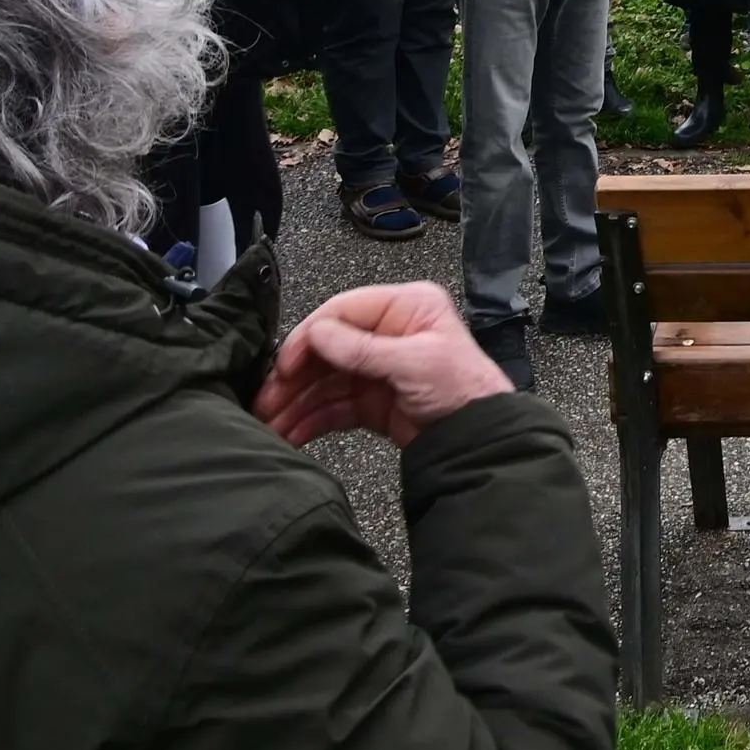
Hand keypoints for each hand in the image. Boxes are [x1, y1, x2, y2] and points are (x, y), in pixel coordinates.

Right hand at [252, 281, 513, 449]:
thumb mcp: (414, 363)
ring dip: (295, 403)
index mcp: (406, 308)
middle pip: (327, 349)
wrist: (482, 441)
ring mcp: (380, 368)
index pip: (342, 312)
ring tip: (270, 425)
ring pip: (325, 381)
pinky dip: (310, 420)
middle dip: (294, 377)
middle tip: (266, 402)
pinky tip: (291, 434)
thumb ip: (362, 349)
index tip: (284, 365)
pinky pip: (334, 406)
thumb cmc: (465, 390)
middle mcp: (389, 333)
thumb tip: (317, 333)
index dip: (308, 338)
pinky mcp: (374, 401)